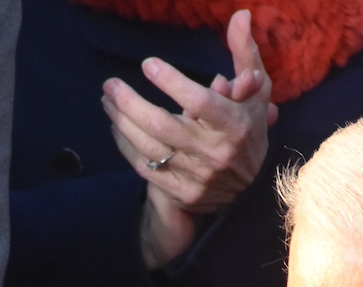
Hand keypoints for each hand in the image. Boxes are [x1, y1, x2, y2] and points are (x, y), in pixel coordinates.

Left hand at [101, 9, 276, 268]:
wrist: (249, 190)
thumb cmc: (247, 130)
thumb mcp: (255, 92)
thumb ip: (244, 54)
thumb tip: (239, 16)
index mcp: (235, 125)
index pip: (200, 102)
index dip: (172, 82)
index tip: (148, 63)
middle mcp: (215, 152)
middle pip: (163, 126)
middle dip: (130, 103)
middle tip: (110, 84)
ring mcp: (196, 175)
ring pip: (148, 147)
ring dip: (121, 121)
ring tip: (107, 100)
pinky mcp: (181, 192)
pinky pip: (144, 167)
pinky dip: (125, 145)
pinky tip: (116, 126)